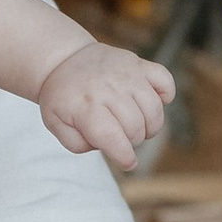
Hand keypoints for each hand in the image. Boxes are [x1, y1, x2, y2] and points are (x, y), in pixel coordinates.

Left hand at [36, 43, 176, 173]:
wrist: (64, 59)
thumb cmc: (62, 96)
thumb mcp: (55, 124)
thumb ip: (76, 144)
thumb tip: (104, 147)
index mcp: (86, 106)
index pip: (114, 139)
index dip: (125, 157)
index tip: (128, 163)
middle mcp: (109, 89)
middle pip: (136, 128)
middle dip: (133, 141)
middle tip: (122, 138)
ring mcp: (127, 74)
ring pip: (154, 109)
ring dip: (150, 125)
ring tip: (137, 126)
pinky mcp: (139, 64)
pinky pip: (165, 80)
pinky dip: (166, 95)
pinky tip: (153, 102)